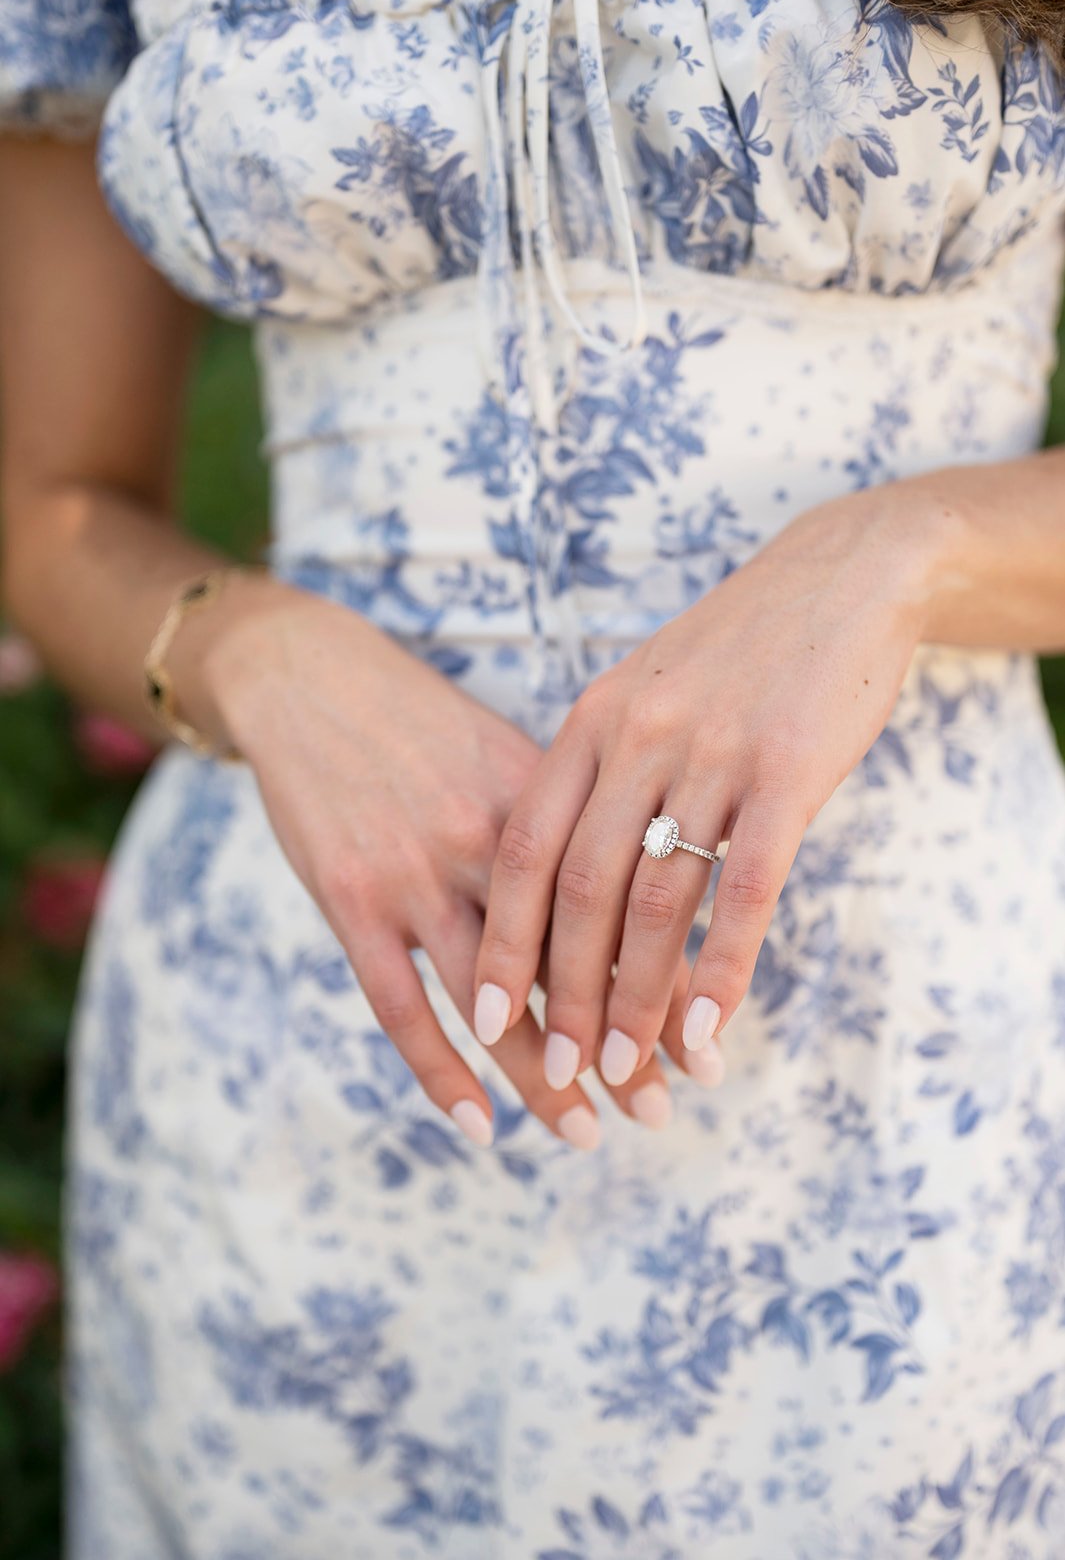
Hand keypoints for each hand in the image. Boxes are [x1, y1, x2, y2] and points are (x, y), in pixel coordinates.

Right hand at [206, 583, 676, 1145]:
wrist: (310, 677)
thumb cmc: (425, 723)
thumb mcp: (510, 755)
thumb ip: (568, 828)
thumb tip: (644, 900)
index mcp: (544, 801)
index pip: (621, 913)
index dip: (666, 985)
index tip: (703, 1046)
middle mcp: (488, 840)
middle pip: (570, 963)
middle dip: (621, 1045)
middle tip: (661, 1110)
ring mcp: (415, 873)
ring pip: (493, 999)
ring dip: (543, 1075)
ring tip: (584, 1132)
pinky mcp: (350, 900)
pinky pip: (400, 1006)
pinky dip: (441, 1072)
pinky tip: (479, 1123)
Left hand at [474, 488, 933, 1089]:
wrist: (842, 575)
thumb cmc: (737, 650)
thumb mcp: (644, 690)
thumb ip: (602, 770)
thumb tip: (564, 876)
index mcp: (591, 722)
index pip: (523, 849)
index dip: (501, 938)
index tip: (480, 1015)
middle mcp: (637, 738)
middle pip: (580, 888)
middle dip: (563, 992)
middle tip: (559, 1072)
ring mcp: (712, 754)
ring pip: (657, 900)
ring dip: (638, 997)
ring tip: (629, 1069)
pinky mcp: (788, 772)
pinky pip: (745, 889)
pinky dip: (722, 968)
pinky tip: (709, 1028)